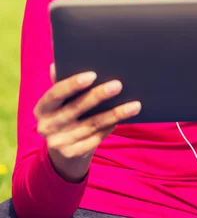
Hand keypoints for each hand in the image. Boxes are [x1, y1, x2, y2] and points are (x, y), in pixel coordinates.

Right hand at [34, 64, 140, 181]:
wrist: (62, 150)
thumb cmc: (65, 112)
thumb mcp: (60, 100)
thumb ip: (60, 82)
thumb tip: (56, 64)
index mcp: (42, 109)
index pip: (55, 94)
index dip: (72, 84)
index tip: (92, 75)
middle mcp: (47, 127)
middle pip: (76, 108)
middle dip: (98, 96)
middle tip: (118, 85)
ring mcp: (59, 142)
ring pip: (92, 124)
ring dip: (114, 114)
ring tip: (134, 105)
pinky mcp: (73, 153)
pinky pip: (96, 138)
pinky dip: (110, 127)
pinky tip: (123, 118)